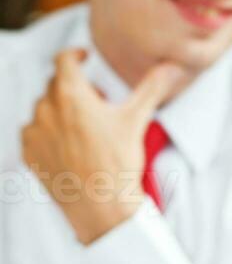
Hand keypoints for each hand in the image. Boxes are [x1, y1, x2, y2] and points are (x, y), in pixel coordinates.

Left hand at [21, 49, 185, 244]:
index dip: (75, 55)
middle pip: (55, 84)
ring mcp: (35, 131)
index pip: (64, 59)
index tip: (84, 58)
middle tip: (97, 105)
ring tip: (85, 131)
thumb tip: (171, 67)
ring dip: (60, 111)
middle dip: (75, 89)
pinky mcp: (29, 152)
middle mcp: (47, 109)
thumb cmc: (118, 164)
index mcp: (71, 94)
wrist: (100, 208)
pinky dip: (49, 132)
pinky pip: (34, 132)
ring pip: (44, 108)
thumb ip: (151, 88)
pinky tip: (70, 147)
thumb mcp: (136, 120)